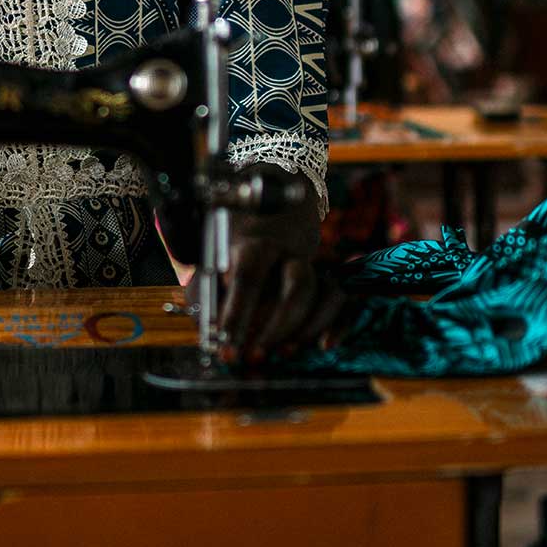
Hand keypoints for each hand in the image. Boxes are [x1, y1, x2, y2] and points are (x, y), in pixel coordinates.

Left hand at [217, 178, 344, 364]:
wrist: (276, 190)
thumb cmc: (236, 224)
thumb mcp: (212, 244)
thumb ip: (205, 284)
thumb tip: (205, 325)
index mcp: (256, 240)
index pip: (249, 276)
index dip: (237, 312)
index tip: (225, 341)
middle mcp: (289, 249)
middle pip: (298, 285)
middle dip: (278, 326)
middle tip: (255, 356)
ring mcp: (311, 260)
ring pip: (323, 291)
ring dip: (307, 328)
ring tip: (284, 353)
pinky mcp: (325, 269)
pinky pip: (342, 297)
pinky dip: (339, 322)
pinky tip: (326, 344)